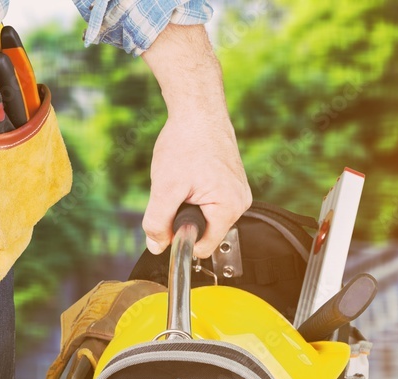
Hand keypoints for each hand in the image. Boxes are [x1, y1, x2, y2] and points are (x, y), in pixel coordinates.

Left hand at [141, 24, 251, 257]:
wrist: (198, 110)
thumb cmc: (186, 143)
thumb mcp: (165, 187)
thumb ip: (158, 222)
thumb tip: (156, 246)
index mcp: (229, 209)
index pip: (203, 247)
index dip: (180, 238)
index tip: (168, 218)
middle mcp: (241, 204)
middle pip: (205, 232)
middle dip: (185, 217)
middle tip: (177, 190)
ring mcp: (240, 194)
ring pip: (207, 217)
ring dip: (190, 204)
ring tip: (185, 178)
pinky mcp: (235, 185)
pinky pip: (212, 203)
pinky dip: (197, 194)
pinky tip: (192, 174)